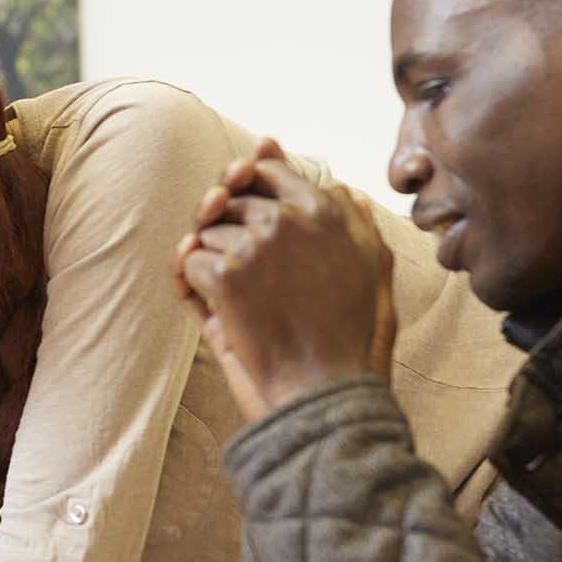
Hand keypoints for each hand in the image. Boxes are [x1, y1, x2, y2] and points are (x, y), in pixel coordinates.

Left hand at [176, 136, 395, 418]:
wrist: (325, 390)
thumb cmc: (352, 338)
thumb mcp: (371, 272)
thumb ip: (355, 223)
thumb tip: (345, 189)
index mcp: (325, 210)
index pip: (268, 170)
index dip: (247, 185)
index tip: (242, 208)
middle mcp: (289, 217)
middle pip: (230, 201)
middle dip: (227, 230)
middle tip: (246, 273)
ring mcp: (255, 244)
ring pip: (206, 232)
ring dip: (214, 264)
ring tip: (248, 302)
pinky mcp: (227, 276)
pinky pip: (189, 262)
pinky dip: (196, 287)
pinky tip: (225, 309)